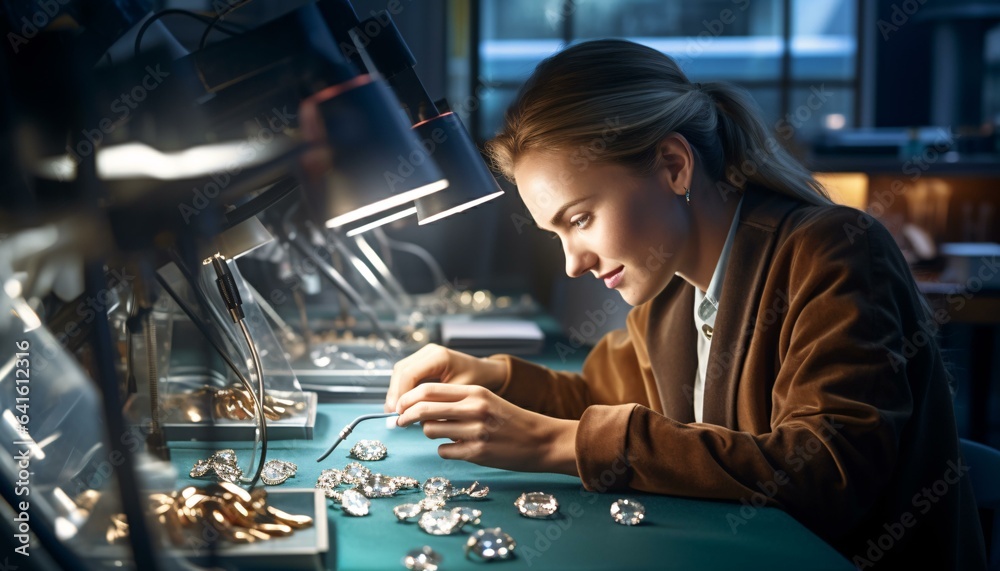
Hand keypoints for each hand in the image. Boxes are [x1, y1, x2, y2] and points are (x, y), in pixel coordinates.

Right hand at [384, 343, 507, 412]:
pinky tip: (403, 404)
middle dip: (395, 394)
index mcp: (439, 357)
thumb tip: (418, 419)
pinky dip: (402, 389)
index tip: (399, 413)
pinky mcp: (423, 360)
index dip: (401, 394)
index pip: (409, 374)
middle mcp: (429, 351)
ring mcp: (424, 354)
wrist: (486, 371)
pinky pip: (406, 373)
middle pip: (401, 371)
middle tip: (393, 414)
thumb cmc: (476, 382)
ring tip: (396, 412)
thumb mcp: (459, 394)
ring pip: (400, 372)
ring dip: (396, 392)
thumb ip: (439, 404)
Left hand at [395, 383, 578, 474]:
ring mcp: (475, 432)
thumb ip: (458, 400)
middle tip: (399, 421)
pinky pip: (444, 450)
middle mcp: (474, 409)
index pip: (429, 389)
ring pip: (430, 430)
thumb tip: (421, 405)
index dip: (408, 398)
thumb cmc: (511, 420)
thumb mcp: (487, 400)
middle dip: (405, 416)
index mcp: (475, 392)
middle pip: (423, 408)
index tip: (399, 405)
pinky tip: (459, 447)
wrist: (541, 440)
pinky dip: (446, 449)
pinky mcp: (477, 453)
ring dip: (429, 432)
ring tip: (444, 433)